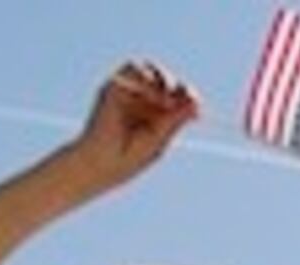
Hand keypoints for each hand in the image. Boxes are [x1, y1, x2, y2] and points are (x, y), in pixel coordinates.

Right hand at [77, 60, 200, 183]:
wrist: (100, 163)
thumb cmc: (129, 158)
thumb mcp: (158, 139)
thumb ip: (175, 120)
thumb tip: (197, 105)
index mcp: (161, 113)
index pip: (180, 95)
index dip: (190, 97)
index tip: (198, 109)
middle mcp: (146, 99)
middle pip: (168, 80)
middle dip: (179, 87)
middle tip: (184, 99)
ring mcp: (130, 91)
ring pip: (152, 70)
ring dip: (163, 79)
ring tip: (166, 99)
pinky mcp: (115, 85)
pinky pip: (133, 67)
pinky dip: (145, 75)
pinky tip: (151, 91)